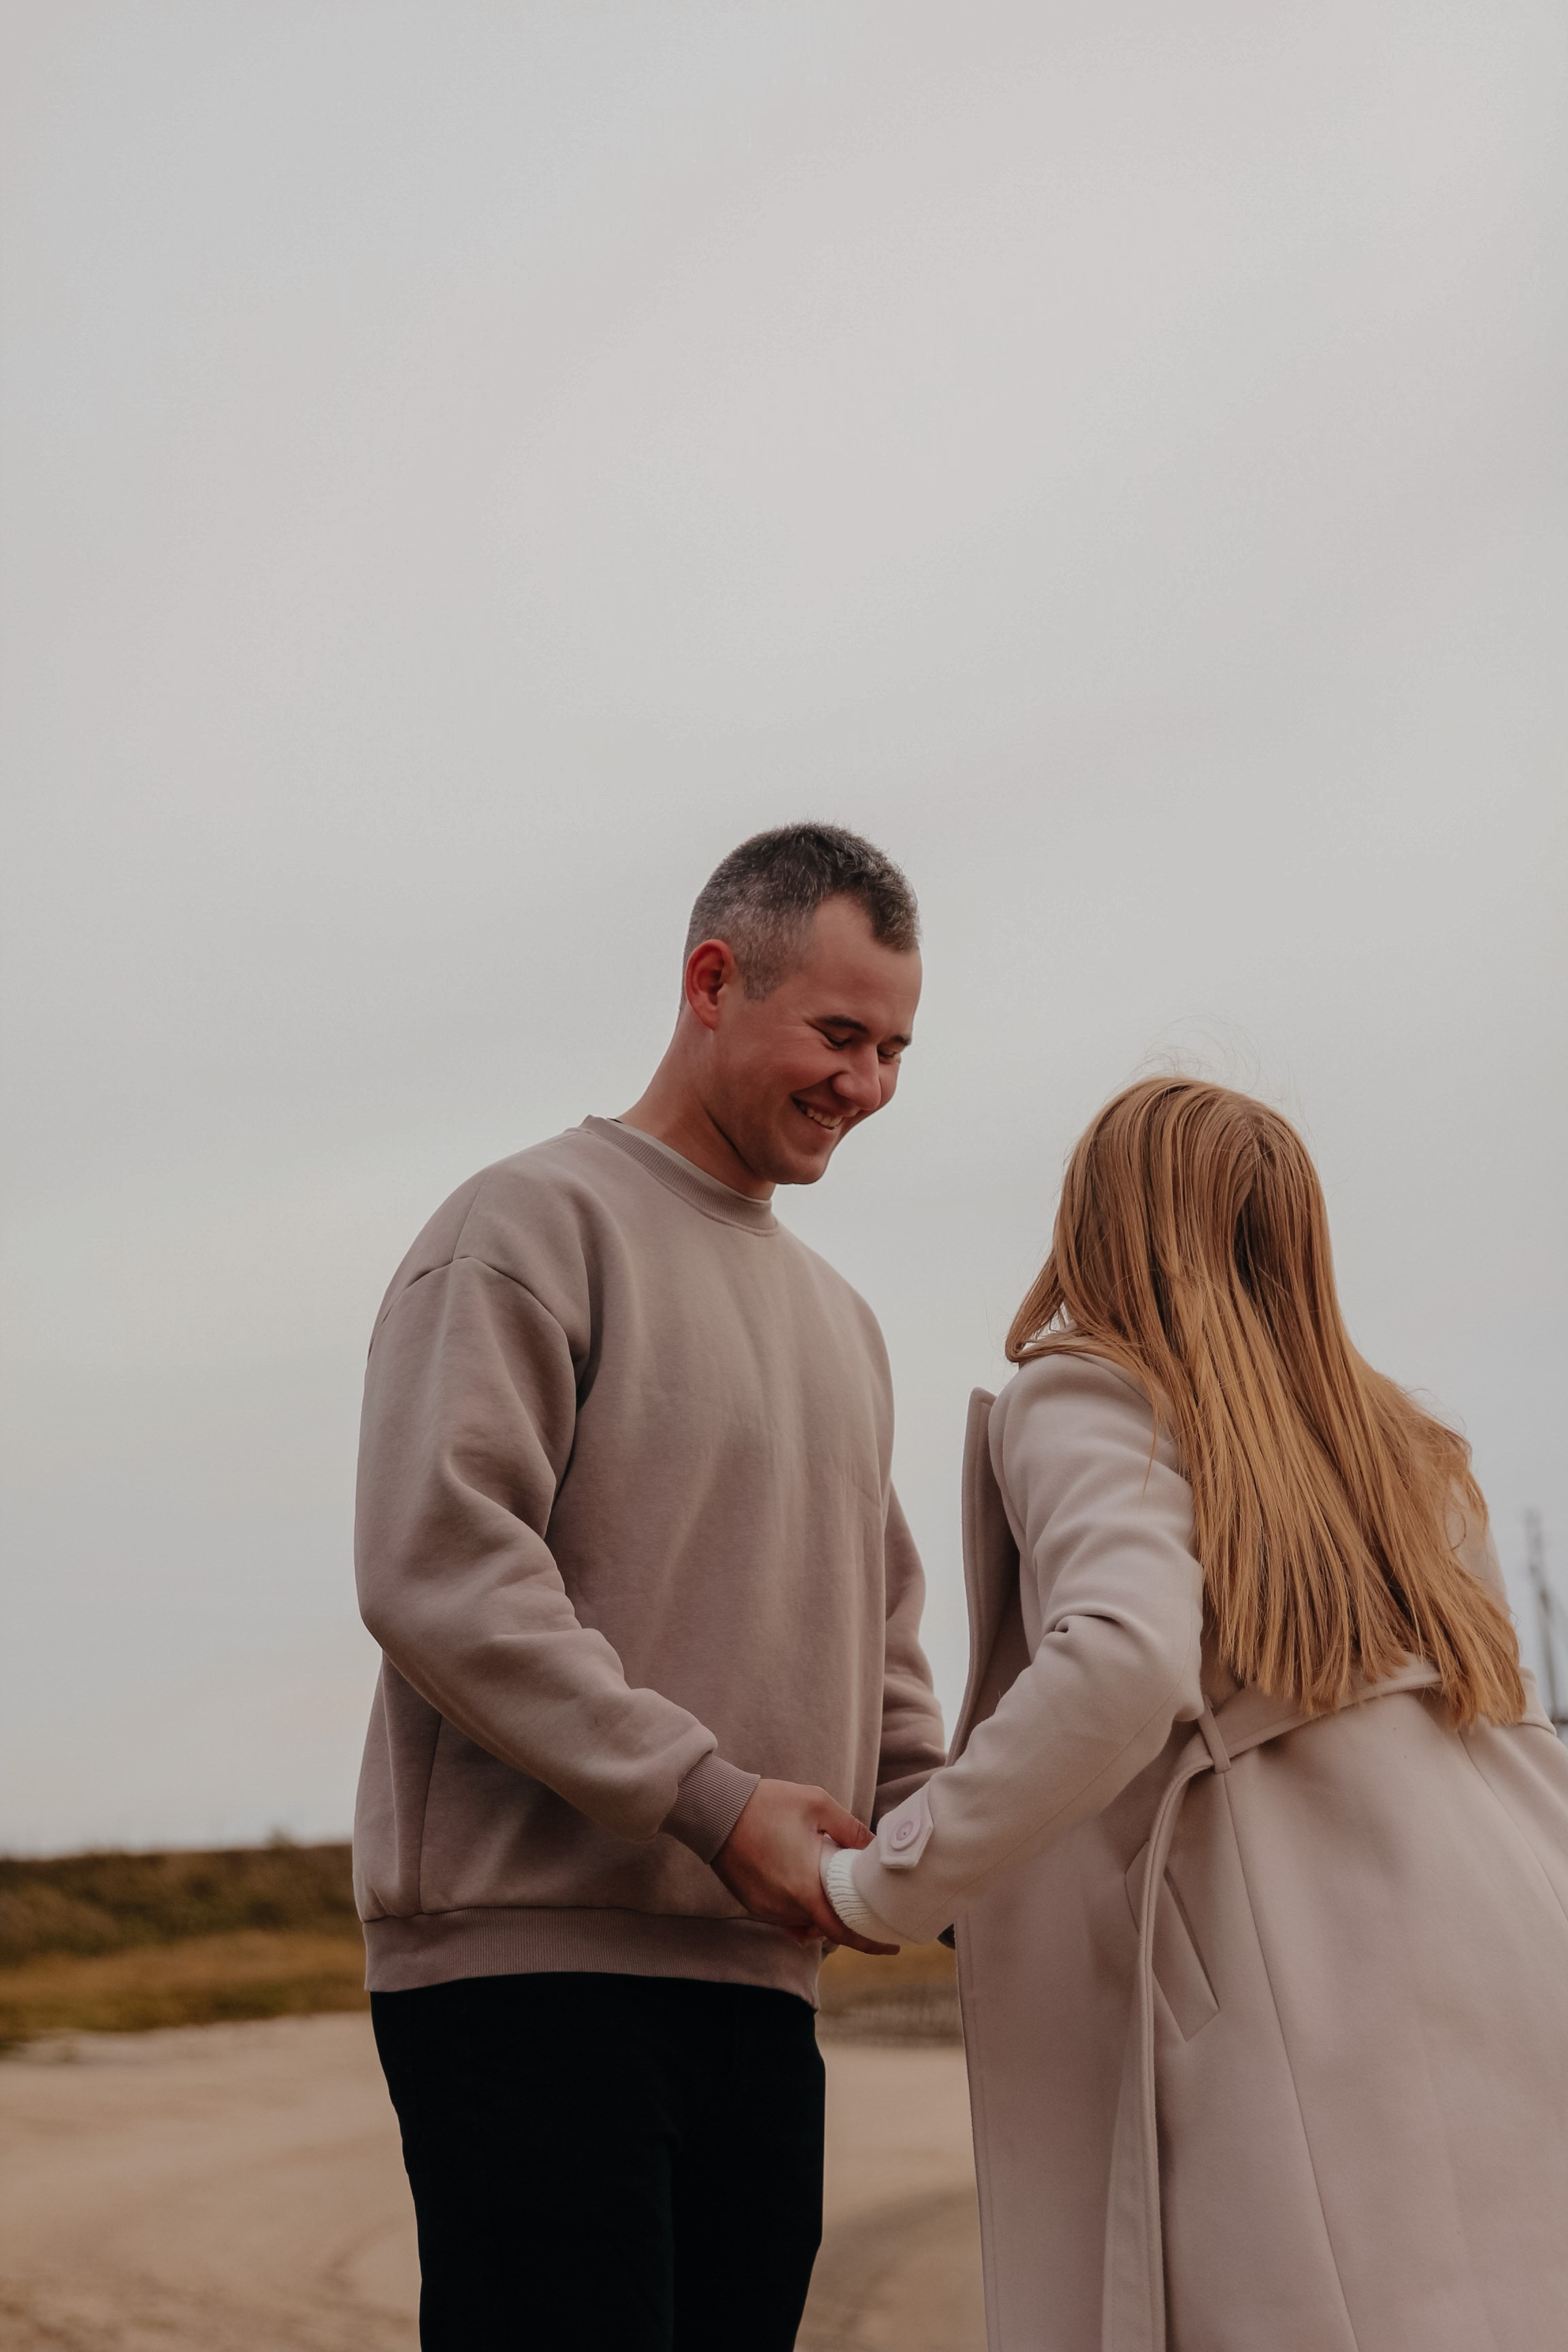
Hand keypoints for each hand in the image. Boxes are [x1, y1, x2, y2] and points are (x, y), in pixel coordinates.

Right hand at [712, 1779, 897, 1956]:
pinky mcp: (751, 1903)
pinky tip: (808, 1892)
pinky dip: (801, 1910)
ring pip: (804, 1923)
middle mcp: (783, 1907)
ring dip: (822, 1914)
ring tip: (838, 1895)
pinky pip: (785, 1916)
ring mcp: (764, 1908)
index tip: (891, 1947)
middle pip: (825, 1929)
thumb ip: (850, 1828)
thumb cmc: (766, 1804)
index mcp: (803, 1889)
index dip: (869, 1942)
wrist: (715, 1808)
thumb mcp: (817, 1804)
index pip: (842, 1931)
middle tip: (869, 1912)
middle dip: (847, 1922)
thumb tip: (873, 1846)